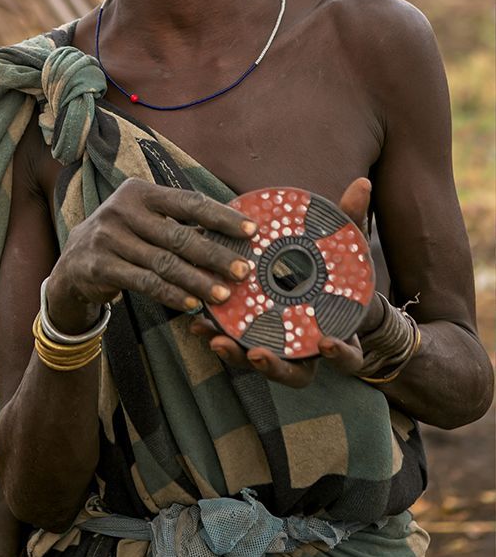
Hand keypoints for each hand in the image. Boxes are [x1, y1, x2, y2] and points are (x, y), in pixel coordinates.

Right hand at [46, 179, 257, 332]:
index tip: (252, 230)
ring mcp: (108, 238)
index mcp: (140, 191)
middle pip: (178, 234)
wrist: (74, 262)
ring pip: (164, 263)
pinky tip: (193, 303)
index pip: (189, 201)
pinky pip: (145, 283)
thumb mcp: (145, 220)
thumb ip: (179, 222)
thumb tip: (234, 231)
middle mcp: (122, 210)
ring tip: (224, 294)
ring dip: (198, 281)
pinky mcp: (100, 266)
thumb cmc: (124, 237)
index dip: (222, 216)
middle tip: (244, 270)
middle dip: (215, 254)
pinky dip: (172, 294)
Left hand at [190, 178, 376, 387]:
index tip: (327, 343)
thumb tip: (362, 181)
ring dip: (236, 355)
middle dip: (275, 367)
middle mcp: (307, 350)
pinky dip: (214, 336)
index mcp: (338, 333)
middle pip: (296, 374)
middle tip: (257, 353)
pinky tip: (195, 323)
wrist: (314, 286)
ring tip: (214, 338)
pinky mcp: (249, 338)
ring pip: (259, 364)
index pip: (347, 356)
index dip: (340, 354)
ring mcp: (278, 349)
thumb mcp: (343, 244)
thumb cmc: (334, 270)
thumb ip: (351, 218)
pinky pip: (234, 345)